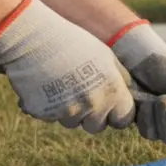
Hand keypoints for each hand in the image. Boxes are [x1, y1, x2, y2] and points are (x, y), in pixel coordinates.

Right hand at [0, 0, 134, 133]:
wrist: (33, 38)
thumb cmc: (73, 43)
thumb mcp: (106, 57)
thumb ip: (120, 80)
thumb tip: (132, 95)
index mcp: (112, 91)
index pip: (123, 120)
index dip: (116, 114)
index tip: (109, 106)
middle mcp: (93, 105)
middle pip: (97, 126)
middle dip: (91, 116)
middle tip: (80, 94)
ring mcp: (68, 111)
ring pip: (73, 123)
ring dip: (68, 111)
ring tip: (61, 85)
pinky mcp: (45, 113)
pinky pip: (50, 118)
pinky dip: (48, 107)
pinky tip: (44, 87)